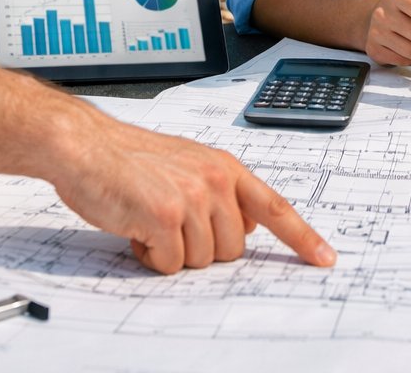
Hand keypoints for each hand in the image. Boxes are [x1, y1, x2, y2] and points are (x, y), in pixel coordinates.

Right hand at [52, 120, 335, 273]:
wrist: (86, 147)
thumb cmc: (129, 158)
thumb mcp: (188, 163)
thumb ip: (222, 191)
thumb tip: (248, 226)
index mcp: (225, 167)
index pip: (275, 207)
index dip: (302, 237)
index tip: (324, 258)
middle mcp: (215, 181)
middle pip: (233, 249)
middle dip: (202, 248)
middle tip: (170, 224)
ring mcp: (191, 198)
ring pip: (202, 260)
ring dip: (173, 252)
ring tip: (150, 221)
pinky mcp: (164, 217)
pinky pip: (171, 264)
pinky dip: (151, 257)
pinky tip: (136, 229)